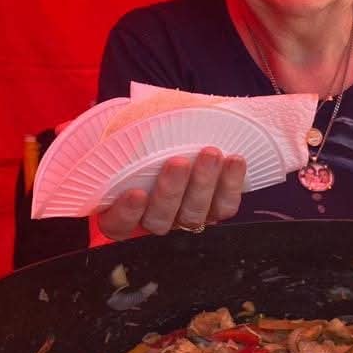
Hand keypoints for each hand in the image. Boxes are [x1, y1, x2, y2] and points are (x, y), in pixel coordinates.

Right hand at [95, 147, 245, 240]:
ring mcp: (185, 215)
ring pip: (193, 214)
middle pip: (160, 219)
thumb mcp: (126, 133)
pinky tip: (234, 160)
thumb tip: (125, 134)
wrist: (180, 128)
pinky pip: (224, 206)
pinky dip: (231, 184)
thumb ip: (121, 140)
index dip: (126, 213)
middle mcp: (154, 217)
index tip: (136, 193)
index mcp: (122, 207)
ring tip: (210, 153)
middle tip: (178, 162)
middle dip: (170, 190)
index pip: (118, 224)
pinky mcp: (215, 208)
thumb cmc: (142, 132)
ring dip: (203, 183)